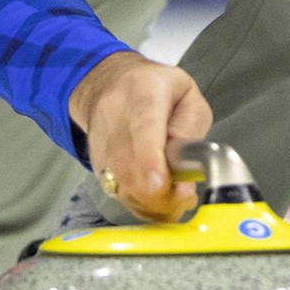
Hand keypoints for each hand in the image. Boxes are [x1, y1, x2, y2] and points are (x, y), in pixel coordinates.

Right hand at [69, 51, 212, 222]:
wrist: (107, 85)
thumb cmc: (154, 89)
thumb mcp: (187, 94)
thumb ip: (191, 127)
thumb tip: (186, 165)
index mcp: (144, 95)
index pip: (143, 129)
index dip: (149, 160)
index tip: (158, 183)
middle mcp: (115, 119)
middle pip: (129, 167)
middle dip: (160, 194)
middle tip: (186, 197)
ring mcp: (101, 145)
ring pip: (122, 186)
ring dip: (153, 203)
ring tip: (177, 199)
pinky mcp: (97, 165)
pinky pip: (119, 195)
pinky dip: (142, 205)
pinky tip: (159, 200)